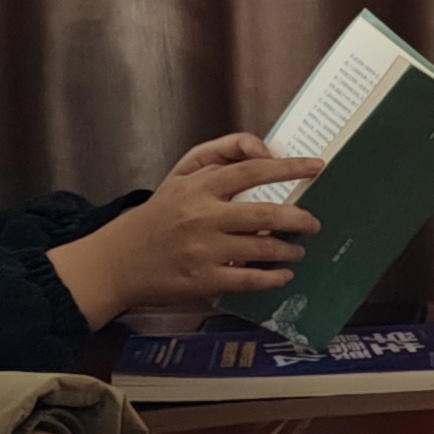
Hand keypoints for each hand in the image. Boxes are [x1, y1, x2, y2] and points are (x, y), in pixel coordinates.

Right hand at [46, 140, 326, 322]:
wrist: (118, 261)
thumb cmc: (157, 216)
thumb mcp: (180, 177)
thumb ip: (218, 156)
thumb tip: (264, 153)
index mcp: (199, 187)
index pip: (251, 170)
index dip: (288, 167)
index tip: (316, 166)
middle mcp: (204, 216)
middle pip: (265, 213)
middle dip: (298, 219)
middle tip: (314, 223)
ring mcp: (204, 250)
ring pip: (262, 248)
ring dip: (289, 250)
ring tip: (298, 251)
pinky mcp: (203, 280)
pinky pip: (249, 279)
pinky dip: (273, 277)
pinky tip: (284, 275)